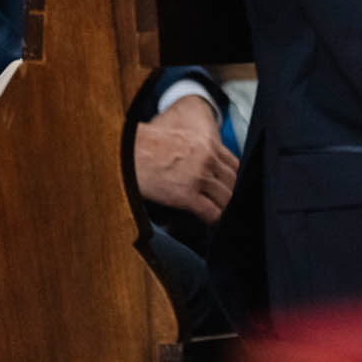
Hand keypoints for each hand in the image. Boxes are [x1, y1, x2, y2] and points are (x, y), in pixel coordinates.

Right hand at [133, 95, 237, 223]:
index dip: (230, 178)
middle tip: (221, 201)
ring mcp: (198, 177)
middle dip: (227, 193)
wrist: (127, 152)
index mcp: (207, 143)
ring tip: (214, 212)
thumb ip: (197, 151)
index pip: (234, 164)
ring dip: (221, 207)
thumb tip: (202, 167)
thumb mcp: (179, 141)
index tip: (226, 186)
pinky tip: (207, 220)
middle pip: (232, 182)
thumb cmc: (146, 147)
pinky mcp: (186, 195)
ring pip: (226, 198)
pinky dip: (212, 218)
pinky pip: (211, 211)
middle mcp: (207, 158)